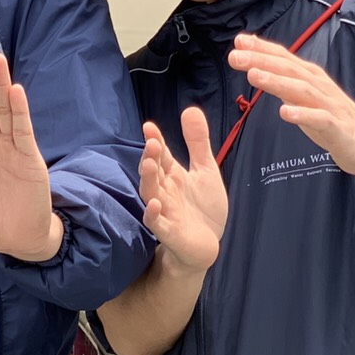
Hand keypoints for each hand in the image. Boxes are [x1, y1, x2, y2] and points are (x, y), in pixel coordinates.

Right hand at [139, 109, 227, 274]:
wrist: (206, 245)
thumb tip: (190, 109)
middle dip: (151, 158)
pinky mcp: (169, 232)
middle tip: (153, 143)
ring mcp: (165, 211)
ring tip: (149, 165)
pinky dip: (153, 214)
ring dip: (149, 180)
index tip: (149, 127)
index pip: (161, 156)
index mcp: (173, 176)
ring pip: (151, 193)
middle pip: (154, 172)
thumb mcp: (205, 171)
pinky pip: (157, 223)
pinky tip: (154, 204)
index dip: (156, 141)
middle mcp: (165, 191)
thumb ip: (197, 142)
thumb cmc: (202, 208)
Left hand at [229, 33, 354, 173]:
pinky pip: (321, 120)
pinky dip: (303, 115)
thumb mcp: (301, 93)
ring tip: (252, 76)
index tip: (238, 41)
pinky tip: (284, 112)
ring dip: (277, 82)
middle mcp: (320, 87)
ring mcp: (330, 106)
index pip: (285, 59)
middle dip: (262, 61)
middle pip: (290, 71)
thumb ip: (279, 76)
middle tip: (235, 56)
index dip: (263, 49)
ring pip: (302, 91)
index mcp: (310, 78)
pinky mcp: (338, 128)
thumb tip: (253, 60)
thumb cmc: (328, 114)